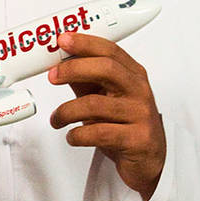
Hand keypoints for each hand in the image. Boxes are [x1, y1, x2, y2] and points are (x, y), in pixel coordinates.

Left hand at [48, 31, 165, 200]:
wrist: (147, 160)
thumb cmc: (122, 123)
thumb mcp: (103, 95)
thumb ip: (84, 78)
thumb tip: (56, 60)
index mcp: (133, 74)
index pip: (110, 50)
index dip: (85, 43)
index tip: (62, 39)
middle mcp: (140, 91)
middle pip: (106, 69)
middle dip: (73, 69)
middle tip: (52, 76)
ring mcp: (141, 116)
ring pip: (95, 105)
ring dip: (66, 111)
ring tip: (56, 119)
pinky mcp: (138, 140)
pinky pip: (98, 133)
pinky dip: (77, 135)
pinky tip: (72, 136)